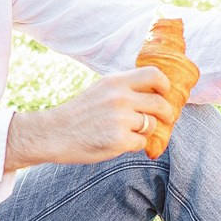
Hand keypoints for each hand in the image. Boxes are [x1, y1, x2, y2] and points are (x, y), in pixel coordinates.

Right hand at [4, 67, 177, 167]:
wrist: (53, 134)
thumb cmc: (78, 113)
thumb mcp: (100, 89)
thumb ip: (124, 88)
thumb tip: (156, 93)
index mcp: (116, 82)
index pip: (154, 75)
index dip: (165, 85)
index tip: (164, 93)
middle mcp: (120, 98)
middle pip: (160, 104)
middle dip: (167, 114)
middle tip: (165, 119)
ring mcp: (120, 119)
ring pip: (151, 126)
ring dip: (144, 131)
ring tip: (127, 131)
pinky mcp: (119, 140)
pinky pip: (141, 143)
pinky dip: (133, 145)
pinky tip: (117, 142)